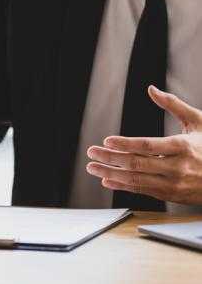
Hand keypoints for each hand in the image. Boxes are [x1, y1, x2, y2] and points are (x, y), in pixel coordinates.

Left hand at [87, 86, 201, 204]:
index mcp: (184, 146)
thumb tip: (151, 89)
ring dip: (111, 174)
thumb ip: (173, 105)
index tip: (107, 140)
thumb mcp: (198, 121)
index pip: (148, 146)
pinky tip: (107, 180)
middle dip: (110, 159)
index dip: (125, 144)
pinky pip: (142, 191)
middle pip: (137, 164)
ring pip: (137, 180)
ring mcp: (174, 183)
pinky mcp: (171, 195)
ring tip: (93, 167)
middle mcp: (178, 167)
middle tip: (91, 152)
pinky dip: (123, 186)